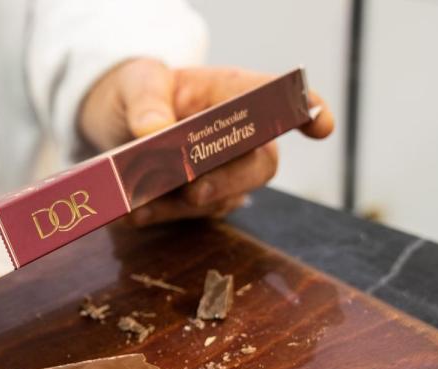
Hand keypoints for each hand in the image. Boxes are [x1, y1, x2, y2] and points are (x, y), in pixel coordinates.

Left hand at [79, 59, 334, 225]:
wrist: (115, 121)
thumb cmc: (139, 93)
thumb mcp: (136, 84)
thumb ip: (146, 103)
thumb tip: (155, 131)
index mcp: (230, 93)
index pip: (276, 98)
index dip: (306, 111)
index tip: (322, 127)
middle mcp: (238, 136)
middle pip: (259, 163)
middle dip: (230, 180)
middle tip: (195, 190)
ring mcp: (222, 173)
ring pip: (222, 198)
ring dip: (181, 206)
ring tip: (139, 205)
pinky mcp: (199, 201)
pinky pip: (190, 215)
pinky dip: (160, 216)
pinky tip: (131, 215)